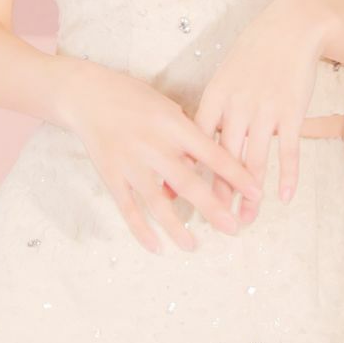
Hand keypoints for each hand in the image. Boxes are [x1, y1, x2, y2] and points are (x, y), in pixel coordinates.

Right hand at [58, 59, 262, 253]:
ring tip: (193, 247)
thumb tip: (211, 163)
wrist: (87, 95)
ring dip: (176, 227)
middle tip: (234, 228)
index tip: (256, 193)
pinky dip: (141, 230)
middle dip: (212, 208)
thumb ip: (188, 134)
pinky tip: (156, 247)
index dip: (236, 174)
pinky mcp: (110, 175)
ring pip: (157, 201)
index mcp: (173, 125)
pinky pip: (128, 208)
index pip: (212, 153)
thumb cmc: (134, 98)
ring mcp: (130, 163)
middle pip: (187, 182)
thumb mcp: (167, 106)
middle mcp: (153, 145)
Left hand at [193, 0, 331, 215]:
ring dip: (250, 195)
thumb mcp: (224, 75)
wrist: (291, 26)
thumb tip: (194, 137)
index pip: (196, 143)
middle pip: (224, 159)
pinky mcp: (292, 112)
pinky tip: (283, 197)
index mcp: (215, 96)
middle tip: (213, 221)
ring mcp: (266, 110)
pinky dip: (287, 175)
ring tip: (245, 219)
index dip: (187, 171)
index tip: (178, 196)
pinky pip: (289, 150)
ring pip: (255, 161)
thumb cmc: (254, 52)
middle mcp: (237, 106)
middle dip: (218, 194)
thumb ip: (213, 107)